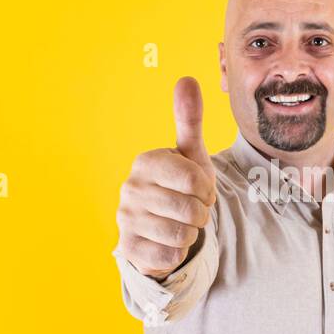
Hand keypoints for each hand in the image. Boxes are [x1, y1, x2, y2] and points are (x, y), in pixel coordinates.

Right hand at [116, 76, 216, 279]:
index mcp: (146, 161)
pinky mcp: (128, 249)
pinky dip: (177, 252)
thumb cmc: (181, 187)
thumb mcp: (191, 154)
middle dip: (200, 214)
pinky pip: (170, 255)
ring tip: (179, 224)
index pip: (195, 179)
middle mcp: (130, 188)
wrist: (162, 227)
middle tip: (190, 209)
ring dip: (190, 233)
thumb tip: (187, 78)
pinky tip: (167, 242)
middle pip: (192, 209)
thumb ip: (189, 118)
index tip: (199, 190)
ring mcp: (126, 219)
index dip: (207, 189)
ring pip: (182, 234)